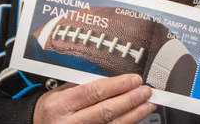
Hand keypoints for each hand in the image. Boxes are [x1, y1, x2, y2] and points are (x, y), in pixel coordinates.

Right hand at [33, 74, 155, 123]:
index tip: (133, 79)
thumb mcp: (61, 92)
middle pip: (106, 110)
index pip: (94, 92)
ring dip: (134, 114)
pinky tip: (135, 117)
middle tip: (146, 91)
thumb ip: (84, 86)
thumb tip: (113, 80)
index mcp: (62, 104)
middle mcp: (71, 122)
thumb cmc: (51, 108)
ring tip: (147, 104)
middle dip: (130, 100)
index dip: (117, 86)